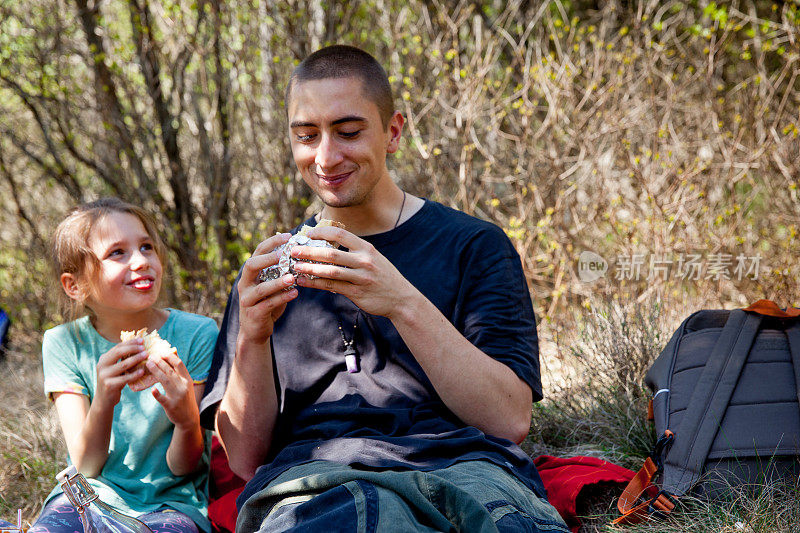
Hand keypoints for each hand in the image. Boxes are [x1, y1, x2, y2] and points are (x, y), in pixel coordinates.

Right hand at [95, 339, 147, 408]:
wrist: (104, 400)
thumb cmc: (114, 381)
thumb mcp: (116, 369)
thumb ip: (122, 359)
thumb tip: (139, 346)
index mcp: (104, 359)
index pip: (117, 347)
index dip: (130, 342)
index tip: (142, 340)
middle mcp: (102, 366)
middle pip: (118, 353)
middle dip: (133, 348)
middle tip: (144, 347)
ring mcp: (104, 375)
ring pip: (123, 365)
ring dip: (136, 359)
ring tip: (146, 355)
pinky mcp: (109, 385)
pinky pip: (125, 378)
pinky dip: (134, 374)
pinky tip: (142, 371)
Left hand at [146, 351, 198, 428]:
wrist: (189, 418)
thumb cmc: (185, 398)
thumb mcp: (186, 384)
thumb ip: (179, 372)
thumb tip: (171, 355)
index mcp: (187, 379)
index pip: (179, 364)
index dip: (169, 356)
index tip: (160, 351)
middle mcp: (183, 386)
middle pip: (170, 370)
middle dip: (160, 362)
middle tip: (150, 356)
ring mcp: (177, 396)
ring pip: (166, 381)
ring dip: (156, 371)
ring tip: (148, 364)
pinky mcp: (171, 406)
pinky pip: (163, 398)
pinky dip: (157, 394)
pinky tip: (152, 389)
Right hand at [238, 232, 298, 344]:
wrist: (255, 331)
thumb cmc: (266, 304)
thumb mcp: (271, 286)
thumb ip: (279, 273)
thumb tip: (298, 254)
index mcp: (249, 274)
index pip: (257, 252)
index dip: (272, 243)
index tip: (288, 236)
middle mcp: (244, 284)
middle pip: (251, 265)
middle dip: (268, 258)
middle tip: (285, 254)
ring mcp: (247, 299)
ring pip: (261, 288)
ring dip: (278, 282)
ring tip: (292, 277)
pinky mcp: (254, 314)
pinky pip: (268, 304)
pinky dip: (282, 298)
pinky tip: (295, 293)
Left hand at [290, 226, 417, 318]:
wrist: (401, 299)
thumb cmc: (383, 276)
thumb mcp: (374, 258)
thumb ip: (354, 251)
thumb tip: (328, 244)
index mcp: (367, 248)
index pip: (341, 233)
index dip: (322, 232)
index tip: (307, 234)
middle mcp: (364, 261)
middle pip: (331, 253)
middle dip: (309, 251)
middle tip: (293, 250)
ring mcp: (361, 277)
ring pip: (330, 271)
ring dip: (310, 268)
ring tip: (295, 267)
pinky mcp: (357, 293)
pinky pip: (333, 287)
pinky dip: (316, 284)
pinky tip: (305, 282)